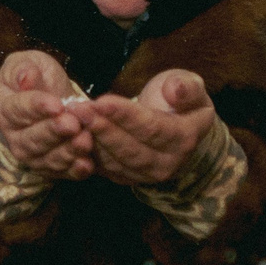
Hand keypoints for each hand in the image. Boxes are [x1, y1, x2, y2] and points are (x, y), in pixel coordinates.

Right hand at [0, 50, 94, 181]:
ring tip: (85, 140)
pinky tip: (87, 164)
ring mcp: (30, 154)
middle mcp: (12, 135)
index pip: (15, 109)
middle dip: (52, 132)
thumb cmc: (40, 77)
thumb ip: (22, 68)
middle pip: (29, 139)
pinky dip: (73, 171)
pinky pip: (60, 173)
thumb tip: (26, 78)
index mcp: (3, 107)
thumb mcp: (31, 62)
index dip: (36, 107)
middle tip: (72, 124)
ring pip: (45, 158)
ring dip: (65, 152)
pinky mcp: (49, 167)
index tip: (56, 104)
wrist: (55, 97)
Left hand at [83, 70, 215, 187]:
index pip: (152, 128)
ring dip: (92, 140)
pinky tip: (74, 134)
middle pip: (130, 149)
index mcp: (184, 138)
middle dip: (103, 128)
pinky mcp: (128, 178)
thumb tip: (175, 90)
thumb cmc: (181, 102)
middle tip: (79, 109)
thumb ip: (186, 87)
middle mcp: (167, 163)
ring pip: (115, 161)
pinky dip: (89, 153)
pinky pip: (106, 168)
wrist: (180, 128)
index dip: (126, 115)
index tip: (102, 100)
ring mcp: (146, 175)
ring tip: (73, 118)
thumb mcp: (192, 86)